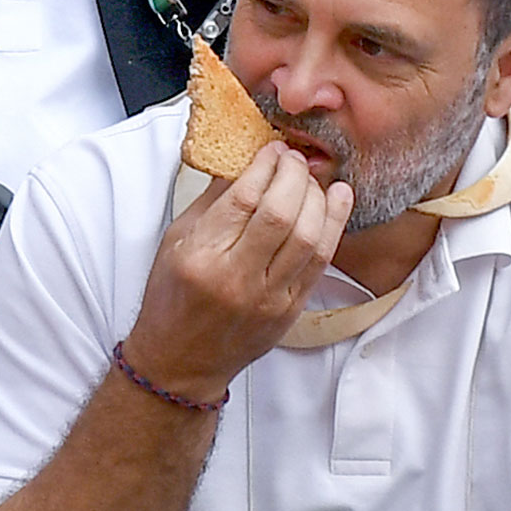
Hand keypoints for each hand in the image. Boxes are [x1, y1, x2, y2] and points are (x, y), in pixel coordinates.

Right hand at [123, 143, 351, 400]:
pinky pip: (321, 261)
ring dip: (317, 197)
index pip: (242, 199)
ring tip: (314, 177)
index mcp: (201, 257)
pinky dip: (333, 225)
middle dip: (294, 175)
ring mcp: (268, 298)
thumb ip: (213, 200)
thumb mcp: (176, 242)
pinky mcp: (290, 309)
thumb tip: (247, 161)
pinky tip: (337, 199)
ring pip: (308, 237)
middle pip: (280, 213)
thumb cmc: (173, 300)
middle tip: (294, 158)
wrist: (181, 362)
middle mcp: (237, 278)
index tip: (273, 149)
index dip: (265, 165)